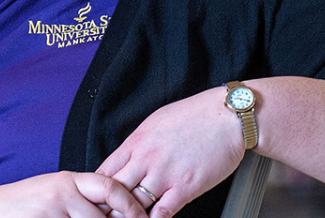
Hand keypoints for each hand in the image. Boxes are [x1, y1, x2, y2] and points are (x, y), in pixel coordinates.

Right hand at [0, 171, 148, 217]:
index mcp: (68, 179)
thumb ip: (81, 198)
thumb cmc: (21, 205)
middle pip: (102, 216)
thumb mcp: (53, 193)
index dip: (130, 204)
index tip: (142, 217)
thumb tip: (116, 211)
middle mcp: (61, 192)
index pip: (110, 187)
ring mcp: (50, 211)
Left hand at [96, 87, 244, 217]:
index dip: (97, 190)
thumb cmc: (196, 116)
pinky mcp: (186, 187)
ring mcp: (165, 174)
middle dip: (109, 207)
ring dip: (130, 216)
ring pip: (135, 205)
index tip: (97, 200)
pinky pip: (162, 212)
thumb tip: (128, 158)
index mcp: (136, 143)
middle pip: (115, 192)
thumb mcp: (156, 122)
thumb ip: (139, 144)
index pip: (104, 172)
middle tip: (107, 215)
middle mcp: (146, 159)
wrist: (228, 116)